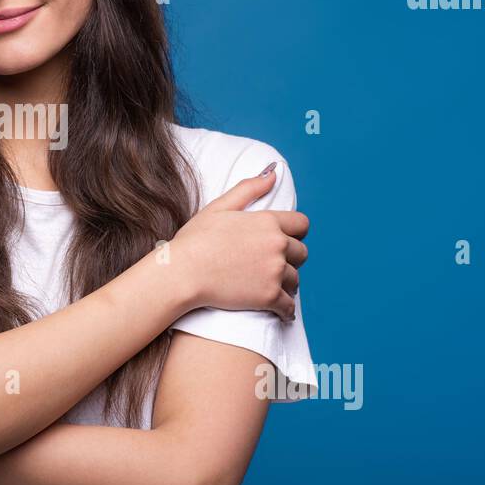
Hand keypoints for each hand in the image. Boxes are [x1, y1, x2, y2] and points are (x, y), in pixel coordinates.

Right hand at [168, 164, 309, 320]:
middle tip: (273, 264)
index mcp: (268, 222)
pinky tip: (278, 311)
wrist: (182, 273)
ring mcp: (275, 272)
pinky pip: (289, 307)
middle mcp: (277, 245)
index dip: (295, 232)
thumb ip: (249, 189)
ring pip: (296, 280)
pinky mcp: (270, 297)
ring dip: (287, 283)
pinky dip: (285, 310)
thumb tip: (273, 173)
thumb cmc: (195, 240)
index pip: (302, 224)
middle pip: (302, 253)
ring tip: (270, 285)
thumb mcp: (219, 207)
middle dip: (291, 258)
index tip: (286, 240)